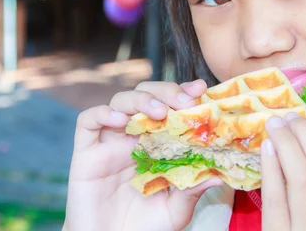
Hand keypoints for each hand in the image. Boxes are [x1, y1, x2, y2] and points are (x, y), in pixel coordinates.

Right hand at [64, 80, 223, 230]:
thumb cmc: (143, 228)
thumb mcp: (175, 211)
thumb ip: (193, 191)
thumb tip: (220, 174)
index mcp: (157, 143)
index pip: (170, 106)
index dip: (184, 93)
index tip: (201, 89)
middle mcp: (134, 137)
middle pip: (146, 95)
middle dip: (166, 91)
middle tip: (184, 101)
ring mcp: (109, 143)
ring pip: (120, 101)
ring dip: (140, 99)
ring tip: (159, 112)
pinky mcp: (85, 154)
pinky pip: (87, 121)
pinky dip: (103, 113)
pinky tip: (121, 120)